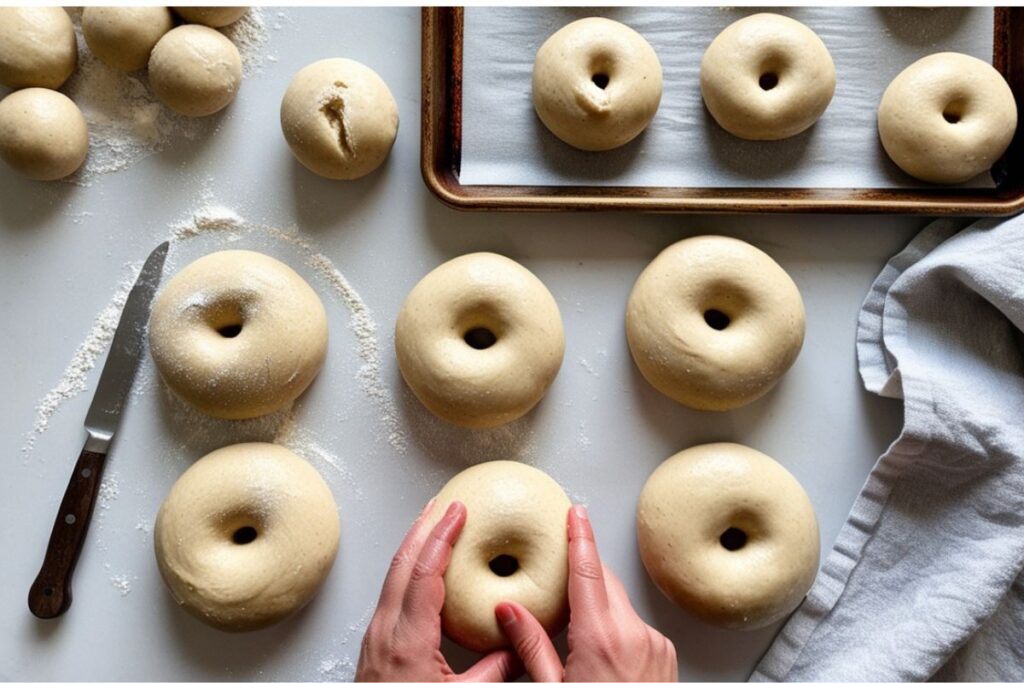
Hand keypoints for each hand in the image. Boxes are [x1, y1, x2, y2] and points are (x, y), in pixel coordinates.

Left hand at [357, 499, 519, 681]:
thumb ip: (497, 671)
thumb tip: (523, 644)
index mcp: (408, 641)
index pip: (424, 572)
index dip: (443, 536)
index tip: (459, 511)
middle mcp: (384, 633)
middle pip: (401, 564)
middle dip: (423, 528)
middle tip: (444, 503)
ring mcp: (373, 639)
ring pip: (391, 577)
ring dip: (412, 547)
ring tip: (432, 527)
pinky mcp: (372, 648)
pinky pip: (388, 595)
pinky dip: (406, 571)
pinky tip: (419, 573)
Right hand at [495, 505, 676, 681]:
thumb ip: (531, 647)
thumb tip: (508, 612)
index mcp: (602, 639)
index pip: (588, 571)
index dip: (579, 537)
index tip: (575, 512)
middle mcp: (636, 636)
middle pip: (605, 584)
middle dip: (583, 575)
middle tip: (557, 580)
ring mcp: (656, 646)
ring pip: (620, 606)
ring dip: (598, 607)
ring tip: (575, 637)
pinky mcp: (666, 657)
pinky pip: (635, 627)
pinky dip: (615, 628)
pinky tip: (600, 655)